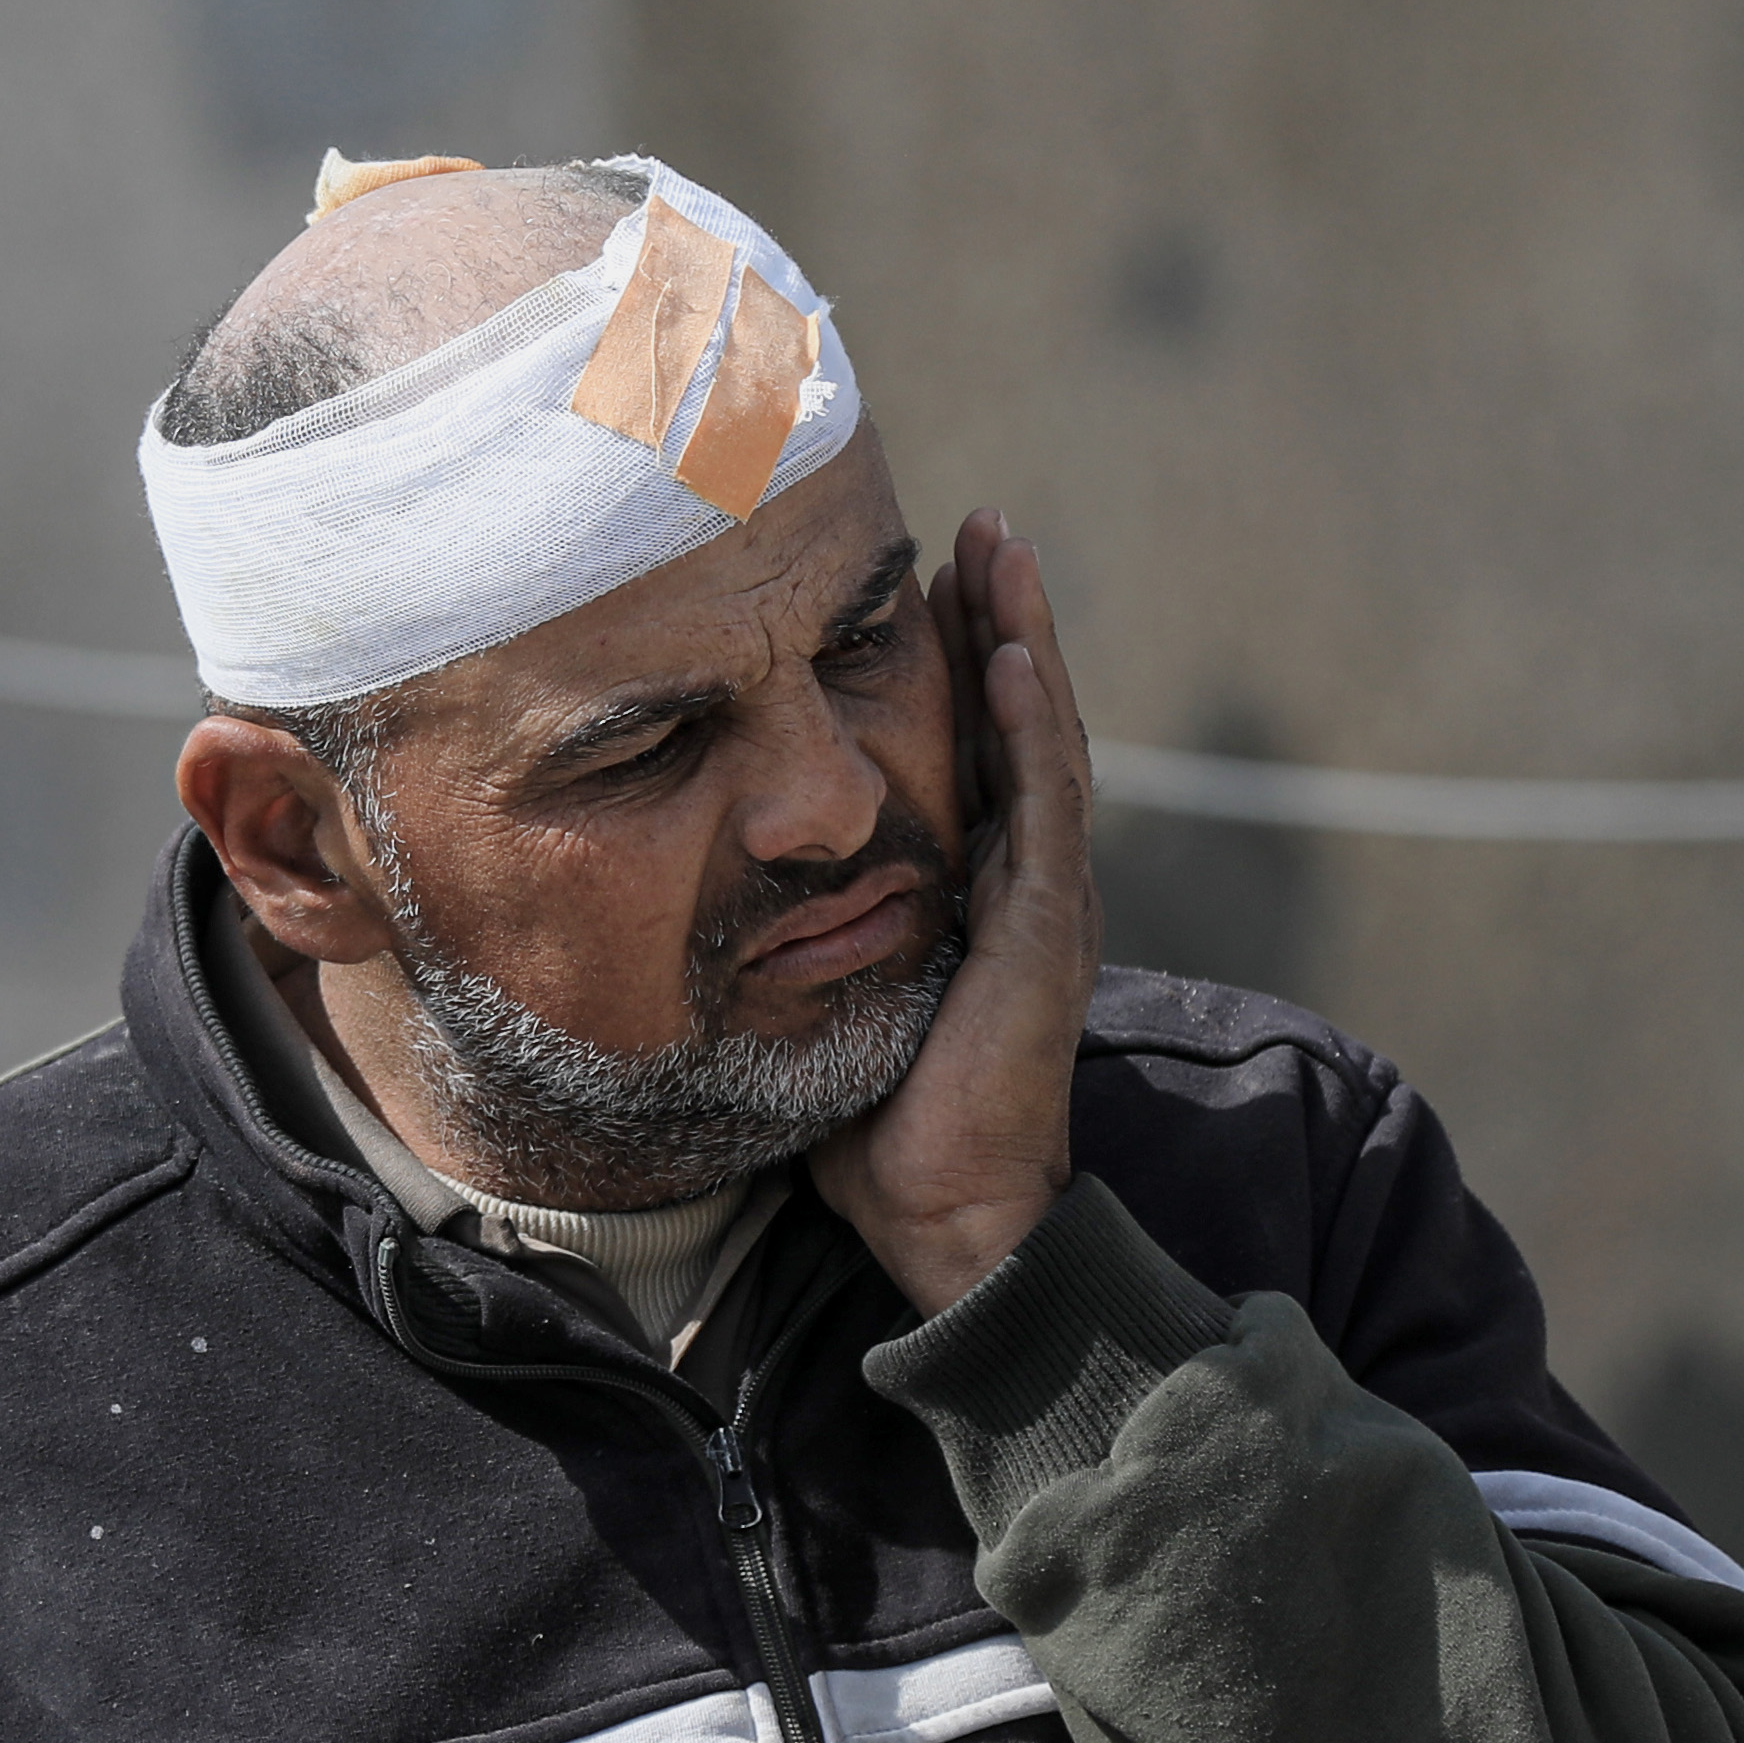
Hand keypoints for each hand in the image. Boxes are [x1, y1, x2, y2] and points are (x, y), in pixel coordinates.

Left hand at [814, 510, 1099, 1313]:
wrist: (945, 1216)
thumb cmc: (876, 1125)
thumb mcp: (827, 997)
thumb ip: (795, 936)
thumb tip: (701, 893)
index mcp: (975, 889)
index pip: (972, 748)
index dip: (957, 660)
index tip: (923, 577)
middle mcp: (1021, 879)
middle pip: (1016, 719)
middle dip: (999, 617)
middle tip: (974, 526)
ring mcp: (1042, 899)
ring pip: (1040, 739)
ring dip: (1024, 639)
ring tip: (1001, 551)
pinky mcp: (1042, 930)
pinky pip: (1040, 805)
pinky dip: (1029, 726)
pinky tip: (1011, 656)